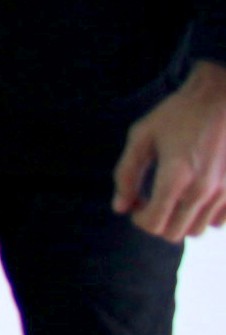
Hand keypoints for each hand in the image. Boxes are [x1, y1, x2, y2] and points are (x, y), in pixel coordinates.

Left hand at [112, 60, 225, 240]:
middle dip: (156, 221)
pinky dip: (202, 216)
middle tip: (150, 199)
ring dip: (179, 220)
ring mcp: (223, 193)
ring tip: (172, 196)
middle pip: (174, 233)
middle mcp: (202, 191)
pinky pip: (217, 222)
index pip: (154, 224)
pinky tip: (194, 196)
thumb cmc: (178, 115)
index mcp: (175, 177)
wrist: (219, 100)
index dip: (138, 218)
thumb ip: (126, 173)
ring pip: (196, 230)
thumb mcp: (142, 136)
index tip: (136, 202)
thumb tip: (120, 207)